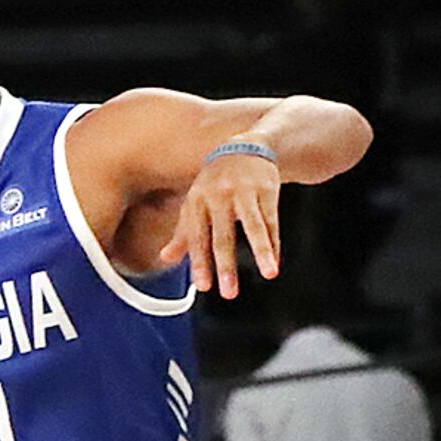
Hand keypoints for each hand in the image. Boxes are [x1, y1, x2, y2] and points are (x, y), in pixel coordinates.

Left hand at [158, 145, 281, 299]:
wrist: (246, 148)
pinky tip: (275, 261)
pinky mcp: (267, 189)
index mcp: (197, 202)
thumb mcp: (195, 205)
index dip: (199, 262)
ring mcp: (245, 191)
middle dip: (226, 265)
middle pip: (223, 235)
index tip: (204, 286)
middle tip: (228, 292)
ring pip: (254, 226)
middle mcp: (219, 196)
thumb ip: (183, 234)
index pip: (196, 237)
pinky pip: (272, 219)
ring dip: (262, 252)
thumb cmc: (215, 184)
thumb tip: (164, 259)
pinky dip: (275, 242)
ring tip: (269, 274)